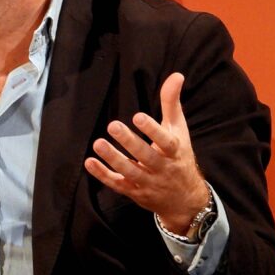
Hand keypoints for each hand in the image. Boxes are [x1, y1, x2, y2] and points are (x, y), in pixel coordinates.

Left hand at [84, 73, 209, 234]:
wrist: (185, 199)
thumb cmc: (179, 156)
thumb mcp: (179, 130)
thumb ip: (172, 103)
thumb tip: (176, 75)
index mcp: (174, 151)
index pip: (166, 141)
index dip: (153, 130)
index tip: (138, 116)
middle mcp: (162, 168)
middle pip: (146, 157)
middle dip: (129, 142)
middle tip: (112, 125)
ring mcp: (148, 182)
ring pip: (130, 172)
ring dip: (113, 159)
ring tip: (98, 143)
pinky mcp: (134, 192)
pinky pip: (117, 185)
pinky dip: (103, 175)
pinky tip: (90, 162)